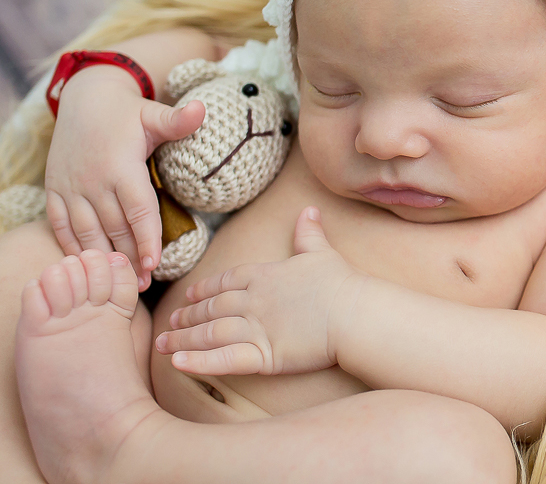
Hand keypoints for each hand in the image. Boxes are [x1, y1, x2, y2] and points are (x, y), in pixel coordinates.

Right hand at [43, 65, 204, 289]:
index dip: (146, 237)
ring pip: (86, 231)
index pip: (138, 209)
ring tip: (121, 282)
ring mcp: (70, 186)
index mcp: (120, 165)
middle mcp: (93, 180)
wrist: (85, 98)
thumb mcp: (153, 113)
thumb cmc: (127, 112)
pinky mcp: (55, 189)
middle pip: (114, 226)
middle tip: (142, 284)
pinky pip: (60, 224)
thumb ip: (177, 119)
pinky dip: (72, 246)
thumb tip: (202, 109)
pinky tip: (88, 264)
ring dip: (103, 257)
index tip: (154, 263)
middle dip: (129, 257)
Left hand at [155, 207, 366, 375]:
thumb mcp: (321, 252)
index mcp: (263, 276)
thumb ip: (309, 233)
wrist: (354, 312)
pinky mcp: (263, 356)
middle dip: (188, 315)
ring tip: (163, 344)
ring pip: (210, 334)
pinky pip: (224, 360)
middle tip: (170, 322)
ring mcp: (255, 329)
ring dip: (183, 339)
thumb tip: (309, 210)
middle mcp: (252, 301)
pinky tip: (177, 364)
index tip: (189, 295)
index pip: (225, 281)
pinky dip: (198, 363)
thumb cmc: (340, 282)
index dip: (204, 289)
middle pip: (211, 308)